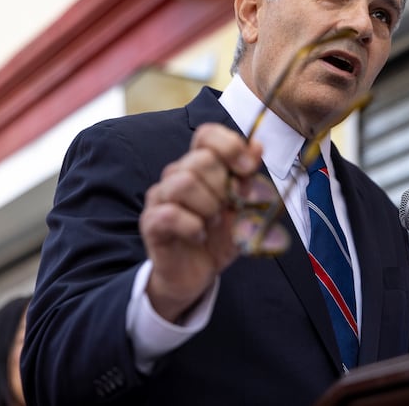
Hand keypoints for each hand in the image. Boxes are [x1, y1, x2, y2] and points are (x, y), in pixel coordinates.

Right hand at [139, 123, 262, 321]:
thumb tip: (257, 145)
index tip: (248, 169)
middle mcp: (177, 175)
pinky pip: (170, 213)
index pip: (207, 135)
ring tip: (212, 222)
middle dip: (223, 187)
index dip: (230, 146)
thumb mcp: (244, 209)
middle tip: (226, 209)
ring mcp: (160, 197)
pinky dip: (193, 226)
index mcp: (200, 167)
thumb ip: (249, 178)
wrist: (198, 275)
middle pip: (200, 160)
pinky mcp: (151, 222)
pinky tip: (199, 236)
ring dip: (208, 206)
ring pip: (183, 182)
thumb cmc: (219, 237)